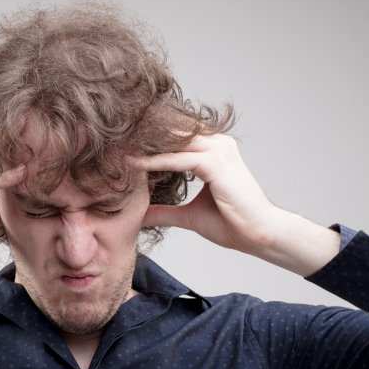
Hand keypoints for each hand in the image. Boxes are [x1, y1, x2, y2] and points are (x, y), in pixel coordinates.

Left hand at [130, 133, 338, 275]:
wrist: (260, 235)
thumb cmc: (233, 224)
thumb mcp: (189, 216)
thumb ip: (165, 211)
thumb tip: (140, 215)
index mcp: (213, 150)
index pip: (174, 138)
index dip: (146, 142)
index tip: (118, 147)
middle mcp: (217, 144)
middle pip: (171, 133)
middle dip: (140, 137)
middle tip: (109, 139)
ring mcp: (218, 151)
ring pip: (172, 141)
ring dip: (143, 145)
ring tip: (114, 148)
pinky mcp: (216, 164)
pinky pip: (178, 158)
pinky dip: (154, 161)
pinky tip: (133, 164)